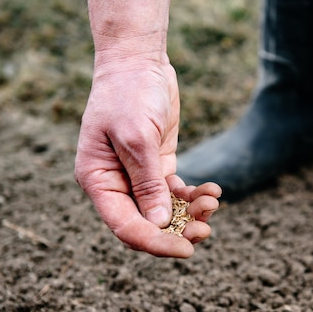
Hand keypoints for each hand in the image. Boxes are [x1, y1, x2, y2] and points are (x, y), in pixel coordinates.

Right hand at [74, 0, 216, 256]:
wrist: (138, 61)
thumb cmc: (129, 94)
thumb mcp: (137, 138)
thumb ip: (146, 183)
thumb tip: (158, 225)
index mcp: (98, 179)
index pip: (125, 225)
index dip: (154, 242)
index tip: (186, 250)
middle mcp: (116, 182)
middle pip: (147, 223)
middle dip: (178, 231)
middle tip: (207, 229)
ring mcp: (138, 174)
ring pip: (166, 210)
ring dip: (191, 212)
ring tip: (213, 200)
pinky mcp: (158, 163)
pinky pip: (176, 191)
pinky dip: (194, 194)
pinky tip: (213, 190)